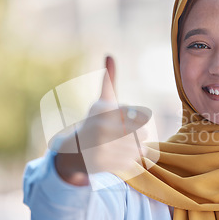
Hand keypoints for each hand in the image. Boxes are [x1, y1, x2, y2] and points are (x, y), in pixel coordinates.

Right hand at [55, 56, 147, 185]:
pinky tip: (115, 156)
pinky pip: (132, 162)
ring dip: (134, 149)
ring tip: (120, 146)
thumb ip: (109, 80)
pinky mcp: (104, 164)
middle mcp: (101, 127)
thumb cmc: (95, 122)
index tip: (120, 120)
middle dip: (137, 135)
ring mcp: (102, 147)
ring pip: (139, 148)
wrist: (75, 150)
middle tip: (123, 135)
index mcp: (104, 109)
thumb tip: (109, 55)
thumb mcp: (102, 101)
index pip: (140, 115)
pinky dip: (128, 160)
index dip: (134, 119)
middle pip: (143, 132)